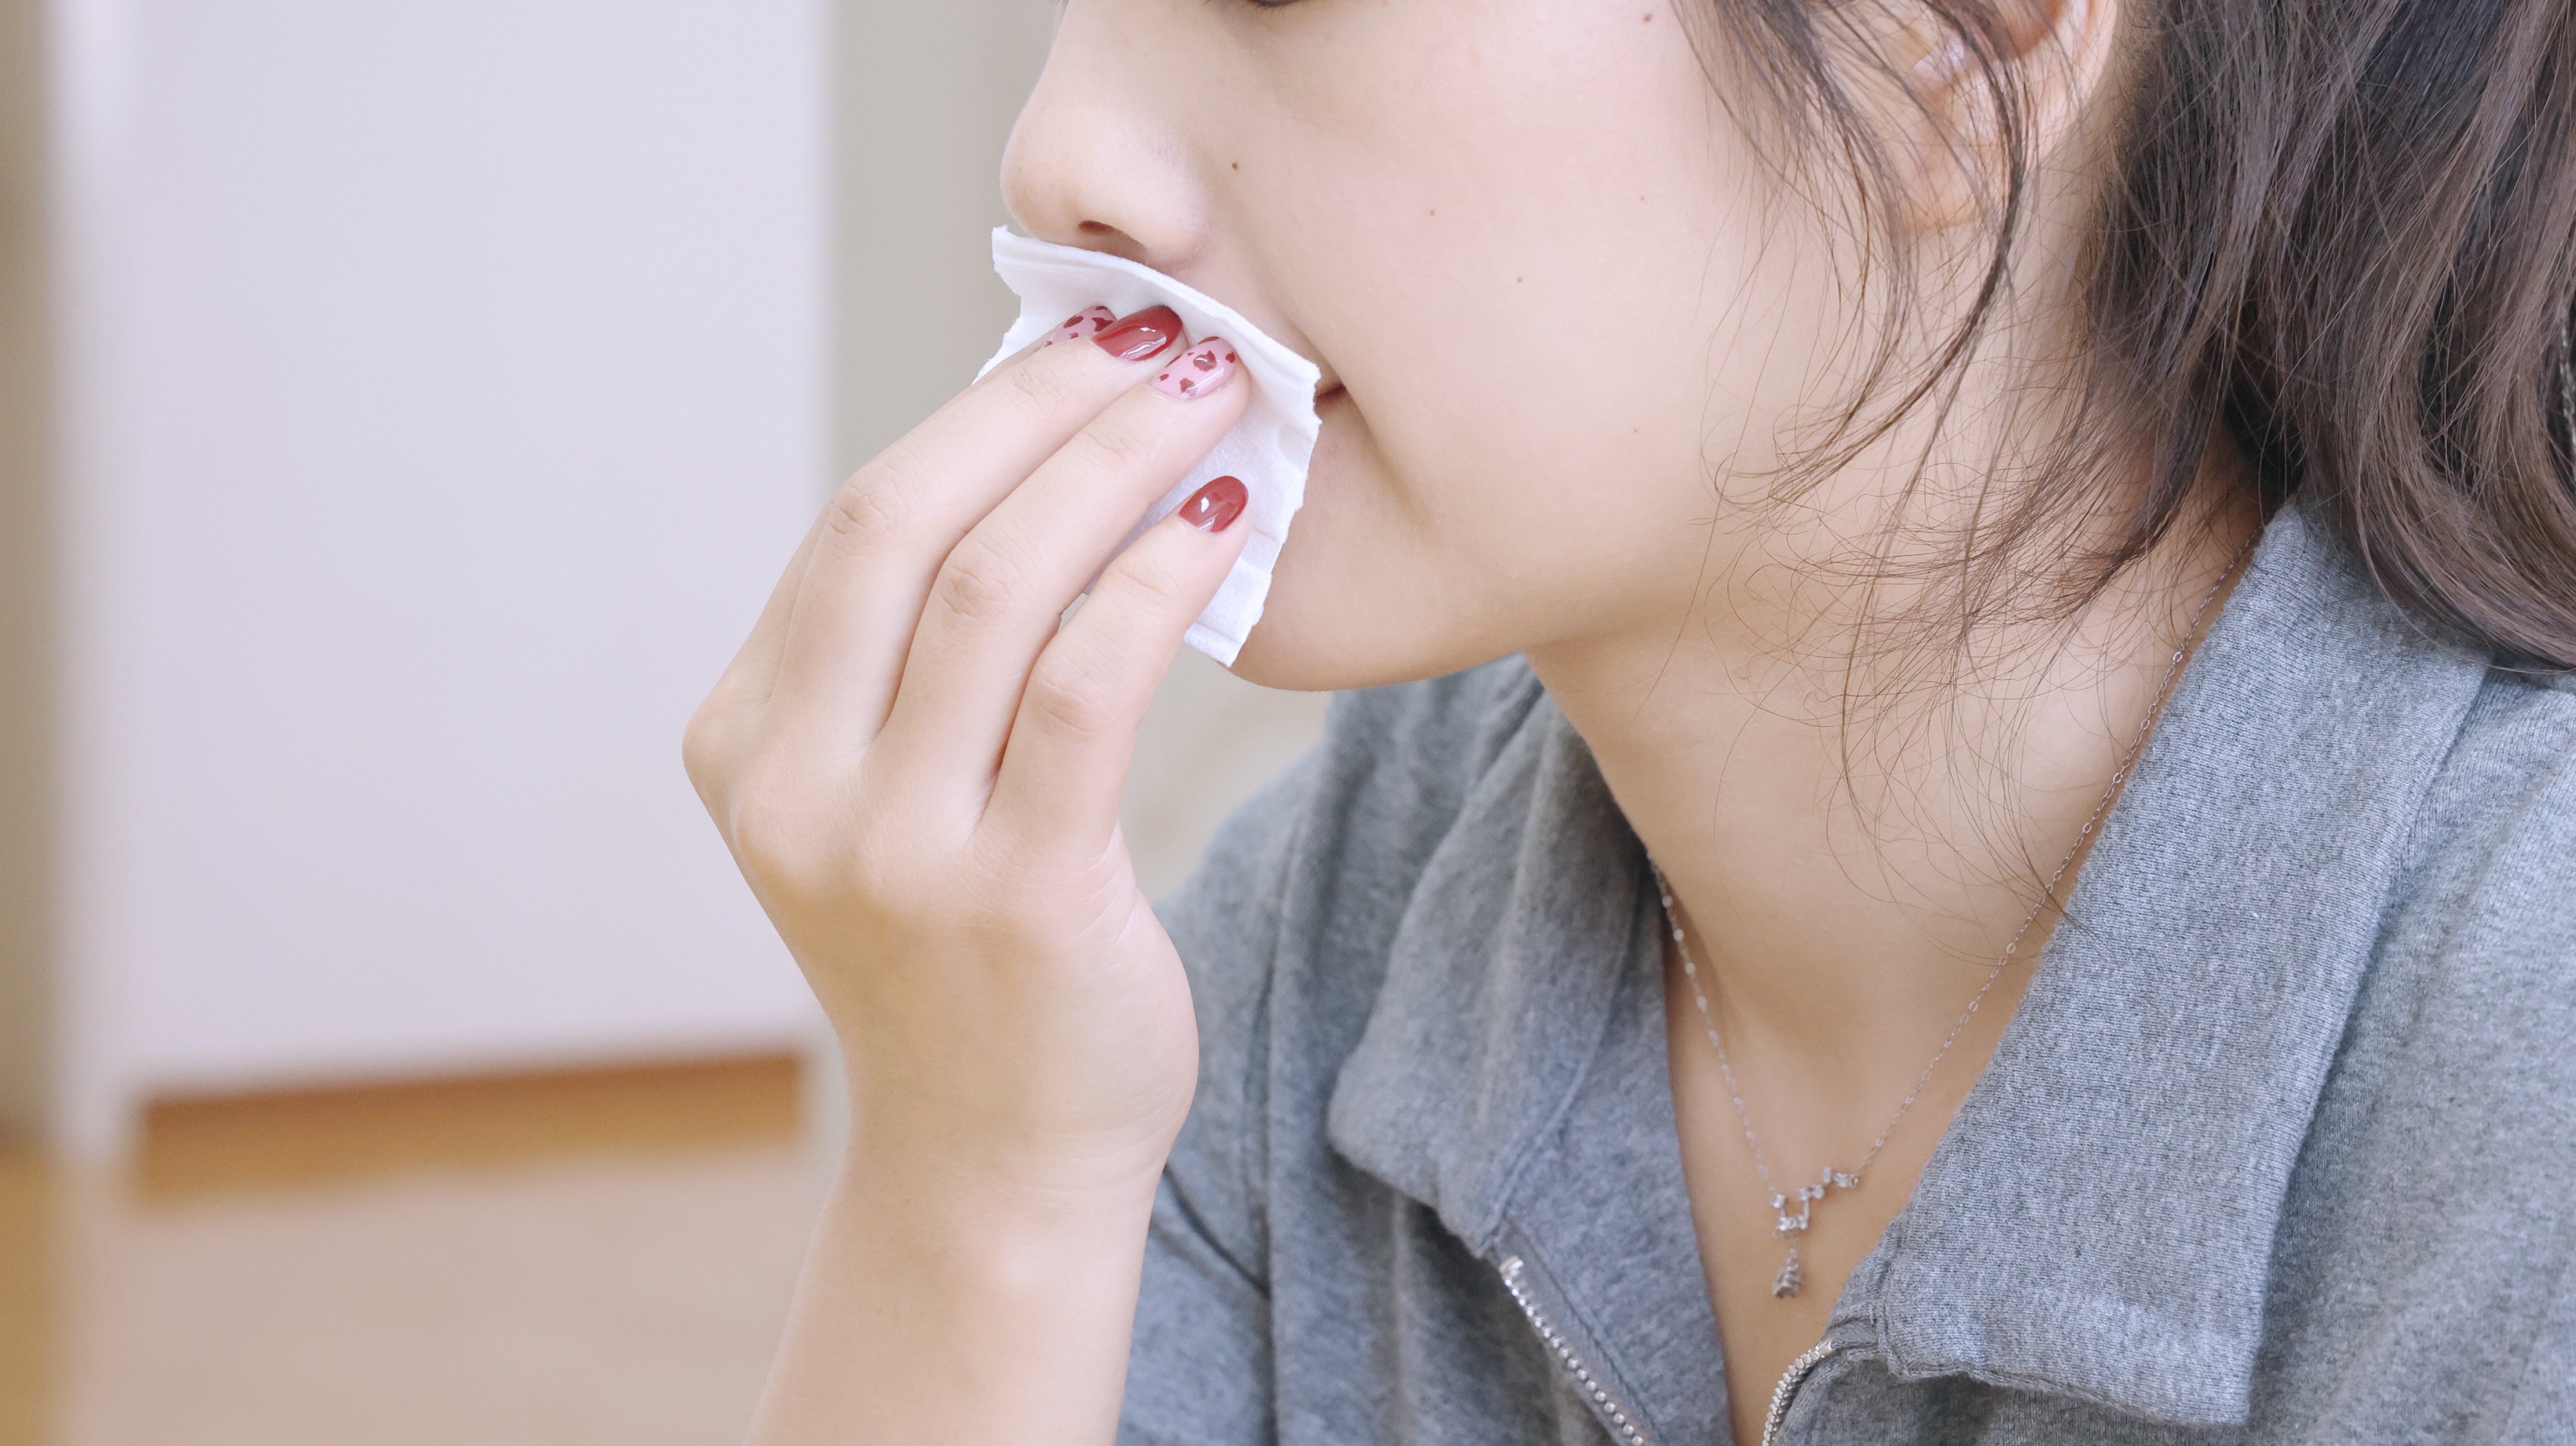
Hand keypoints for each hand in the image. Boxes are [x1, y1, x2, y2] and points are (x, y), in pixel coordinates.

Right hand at [684, 306, 1251, 1201]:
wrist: (995, 1160)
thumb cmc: (967, 955)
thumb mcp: (886, 795)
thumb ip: (913, 657)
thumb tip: (1040, 447)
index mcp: (745, 744)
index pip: (853, 527)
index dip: (978, 414)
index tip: (1082, 341)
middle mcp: (793, 791)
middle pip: (903, 525)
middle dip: (1042, 407)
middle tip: (1159, 338)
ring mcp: (892, 851)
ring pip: (996, 588)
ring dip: (1114, 466)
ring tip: (1213, 401)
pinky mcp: (1015, 898)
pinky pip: (1088, 688)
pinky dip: (1157, 580)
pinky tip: (1224, 523)